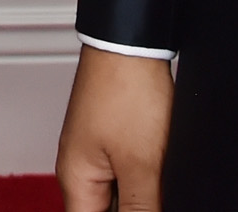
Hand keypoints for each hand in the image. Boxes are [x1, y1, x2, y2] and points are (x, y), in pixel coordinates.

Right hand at [57, 44, 173, 211]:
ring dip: (140, 197)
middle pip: (104, 211)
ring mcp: (96, 154)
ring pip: (119, 197)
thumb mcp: (140, 163)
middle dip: (134, 208)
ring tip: (157, 177)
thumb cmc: (126, 88)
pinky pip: (126, 176)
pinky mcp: (113, 140)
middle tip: (155, 191)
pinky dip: (144, 182)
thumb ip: (140, 208)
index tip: (144, 207)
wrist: (132, 42)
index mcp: (76, 181)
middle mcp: (80, 170)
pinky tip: (161, 175)